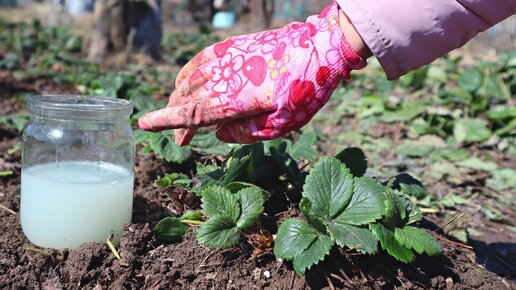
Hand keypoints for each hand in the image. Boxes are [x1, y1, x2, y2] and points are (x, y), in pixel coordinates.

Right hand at [138, 1, 364, 144]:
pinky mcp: (231, 47)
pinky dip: (188, 75)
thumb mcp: (281, 125)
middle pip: (186, 99)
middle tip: (182, 140)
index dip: (165, 121)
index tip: (144, 124)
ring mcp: (224, 58)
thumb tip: (221, 132)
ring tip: (184, 116)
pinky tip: (188, 82)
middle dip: (177, 119)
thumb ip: (246, 134)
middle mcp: (221, 77)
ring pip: (189, 80)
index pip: (189, 114)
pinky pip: (199, 62)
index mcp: (231, 100)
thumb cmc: (304, 90)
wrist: (320, 47)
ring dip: (182, 99)